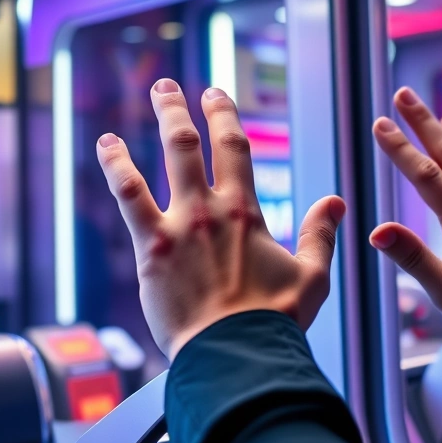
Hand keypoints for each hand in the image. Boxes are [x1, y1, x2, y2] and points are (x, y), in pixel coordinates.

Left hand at [97, 79, 344, 359]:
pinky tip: (106, 145)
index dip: (224, 116)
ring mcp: (179, 225)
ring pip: (163, 158)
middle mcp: (211, 209)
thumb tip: (335, 203)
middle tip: (168, 88)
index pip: (236, 149)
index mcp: (247, 213)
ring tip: (143, 101)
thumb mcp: (312, 277)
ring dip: (154, 125)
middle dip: (179, 110)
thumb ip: (320, 235)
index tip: (215, 95)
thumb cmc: (274, 322)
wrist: (237, 354)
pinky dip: (116, 165)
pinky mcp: (151, 248)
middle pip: (192, 144)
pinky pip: (129, 196)